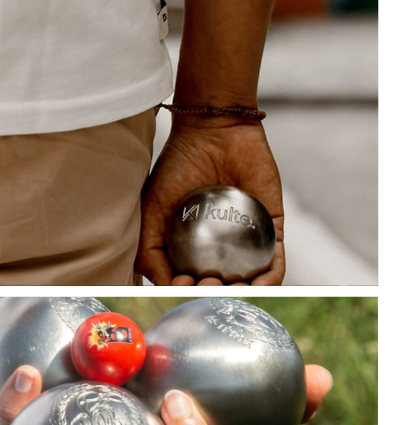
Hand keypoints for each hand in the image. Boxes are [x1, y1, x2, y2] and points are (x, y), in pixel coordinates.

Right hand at [135, 117, 284, 284]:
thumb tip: (165, 284)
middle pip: (219, 284)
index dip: (186, 288)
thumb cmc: (176, 166)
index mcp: (187, 246)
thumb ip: (149, 249)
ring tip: (228, 286)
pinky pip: (275, 262)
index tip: (183, 281)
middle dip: (213, 291)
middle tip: (207, 281)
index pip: (188, 280)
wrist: (213, 132)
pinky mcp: (273, 228)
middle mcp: (216, 247)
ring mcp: (245, 240)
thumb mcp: (150, 209)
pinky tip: (259, 284)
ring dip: (240, 292)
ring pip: (248, 280)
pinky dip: (270, 278)